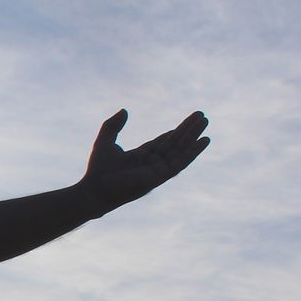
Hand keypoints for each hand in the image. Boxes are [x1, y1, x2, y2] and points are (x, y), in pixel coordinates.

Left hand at [79, 109, 209, 211]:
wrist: (95, 189)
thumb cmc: (97, 170)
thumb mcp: (105, 141)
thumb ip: (113, 125)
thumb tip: (125, 110)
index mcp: (140, 157)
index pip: (162, 142)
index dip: (176, 131)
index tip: (189, 121)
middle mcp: (152, 163)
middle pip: (175, 143)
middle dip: (188, 130)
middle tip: (202, 116)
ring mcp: (157, 170)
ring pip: (180, 150)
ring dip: (193, 136)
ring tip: (205, 121)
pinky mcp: (161, 177)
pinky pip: (181, 162)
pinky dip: (193, 152)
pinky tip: (204, 140)